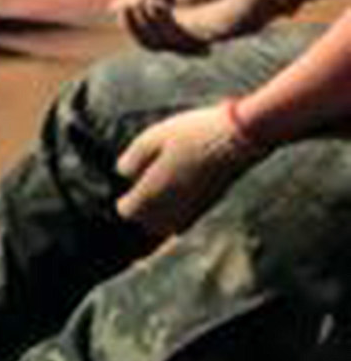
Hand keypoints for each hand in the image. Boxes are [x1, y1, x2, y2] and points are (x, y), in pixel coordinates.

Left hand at [115, 101, 256, 234]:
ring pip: (169, 226)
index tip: (126, 188)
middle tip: (141, 190)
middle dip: (142, 211)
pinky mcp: (211, 205)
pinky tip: (178, 192)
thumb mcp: (151, 138)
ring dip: (160, 214)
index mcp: (154, 192)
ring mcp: (195, 209)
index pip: (129, 213)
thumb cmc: (190, 134)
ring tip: (158, 191)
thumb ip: (133, 159)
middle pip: (148, 224)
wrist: (237, 139)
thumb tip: (123, 174)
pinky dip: (178, 212)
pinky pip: (187, 220)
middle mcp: (174, 208)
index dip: (125, 201)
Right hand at [117, 0, 288, 52]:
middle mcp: (178, 26)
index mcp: (169, 9)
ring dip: (145, 23)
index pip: (139, 23)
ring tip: (150, 2)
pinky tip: (160, 7)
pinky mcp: (203, 40)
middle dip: (132, 22)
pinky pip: (173, 42)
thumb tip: (115, 5)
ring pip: (155, 42)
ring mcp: (190, 34)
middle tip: (135, 3)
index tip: (128, 1)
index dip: (127, 16)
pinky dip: (161, 26)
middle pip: (143, 37)